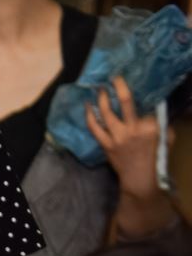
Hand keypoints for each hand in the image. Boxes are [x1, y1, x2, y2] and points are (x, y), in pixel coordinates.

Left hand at [86, 76, 161, 202]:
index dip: (143, 94)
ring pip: (107, 113)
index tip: (138, 83)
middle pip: (127, 102)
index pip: (146, 105)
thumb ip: (162, 122)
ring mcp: (118, 137)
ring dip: (102, 99)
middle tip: (114, 77)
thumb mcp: (167, 137)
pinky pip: (94, 128)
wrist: (140, 179)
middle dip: (119, 87)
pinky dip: (89, 116)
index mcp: (151, 126)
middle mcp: (133, 129)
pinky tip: (87, 106)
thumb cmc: (156, 157)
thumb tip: (157, 107)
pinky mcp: (106, 144)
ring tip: (99, 89)